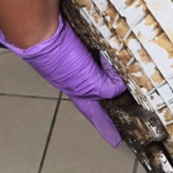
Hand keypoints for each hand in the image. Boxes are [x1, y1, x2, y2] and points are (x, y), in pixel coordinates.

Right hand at [0, 16, 126, 146]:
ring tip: (129, 74)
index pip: (96, 114)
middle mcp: (79, 78)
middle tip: (128, 103)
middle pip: (100, 90)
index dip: (106, 127)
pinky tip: (119, 48)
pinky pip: (102, 50)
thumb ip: (106, 87)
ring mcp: (79, 60)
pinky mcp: (81, 43)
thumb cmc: (59, 60)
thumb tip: (119, 85)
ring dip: (115, 72)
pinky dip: (111, 51)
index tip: (116, 141)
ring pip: (102, 70)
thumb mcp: (86, 82)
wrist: (43, 31)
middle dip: (113, 97)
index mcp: (78, 91)